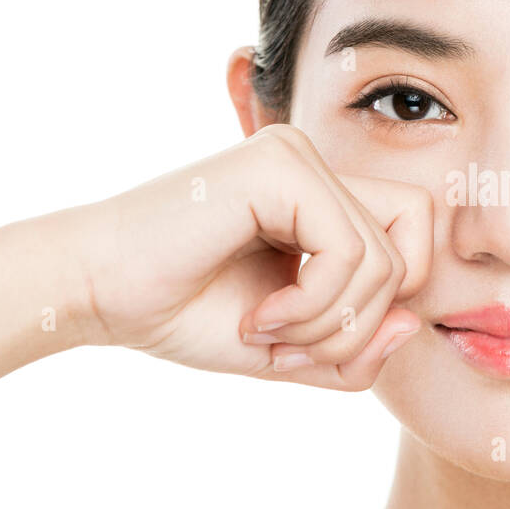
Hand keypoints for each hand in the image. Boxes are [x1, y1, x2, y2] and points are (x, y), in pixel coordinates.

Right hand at [62, 124, 431, 389]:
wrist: (93, 294)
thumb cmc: (181, 313)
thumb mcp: (289, 349)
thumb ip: (355, 348)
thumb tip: (413, 323)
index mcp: (323, 198)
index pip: (416, 246)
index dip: (385, 310)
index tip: (316, 346)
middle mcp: (317, 166)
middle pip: (415, 251)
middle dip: (365, 322)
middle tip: (294, 348)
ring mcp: (298, 158)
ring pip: (387, 258)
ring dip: (332, 324)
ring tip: (265, 334)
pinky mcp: (280, 166)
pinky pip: (348, 249)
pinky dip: (313, 306)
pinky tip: (258, 321)